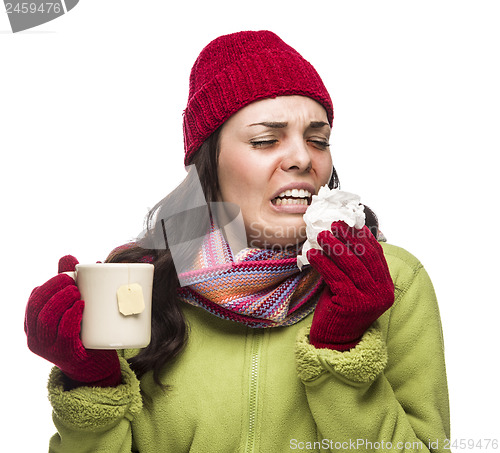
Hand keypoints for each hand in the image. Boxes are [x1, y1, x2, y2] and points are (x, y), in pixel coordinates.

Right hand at [25, 255, 121, 386]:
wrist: (96, 367)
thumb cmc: (84, 333)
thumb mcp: (76, 308)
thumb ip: (72, 285)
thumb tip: (75, 257)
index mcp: (35, 324)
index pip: (34, 299)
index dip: (49, 284)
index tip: (68, 275)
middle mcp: (36, 337)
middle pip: (37, 307)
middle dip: (54, 288)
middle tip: (74, 282)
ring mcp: (49, 349)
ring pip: (47, 319)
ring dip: (62, 300)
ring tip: (78, 291)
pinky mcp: (66, 356)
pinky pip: (64, 334)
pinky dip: (72, 316)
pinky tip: (81, 306)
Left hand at [307, 221, 393, 350]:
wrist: (335, 340)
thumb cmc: (341, 309)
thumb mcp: (351, 284)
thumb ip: (353, 266)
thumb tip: (342, 235)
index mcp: (385, 286)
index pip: (376, 255)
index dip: (363, 237)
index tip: (350, 223)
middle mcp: (382, 292)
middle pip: (365, 256)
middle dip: (349, 237)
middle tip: (334, 224)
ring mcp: (369, 299)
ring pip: (351, 264)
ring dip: (334, 246)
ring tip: (320, 235)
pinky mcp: (352, 304)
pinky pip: (335, 276)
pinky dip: (323, 262)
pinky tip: (313, 253)